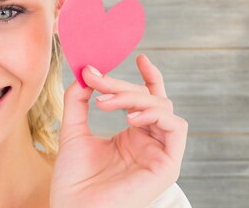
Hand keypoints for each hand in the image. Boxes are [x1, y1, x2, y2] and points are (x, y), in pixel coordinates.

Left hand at [50, 54, 187, 207]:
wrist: (73, 207)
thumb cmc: (73, 179)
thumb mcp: (72, 131)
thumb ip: (78, 101)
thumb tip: (85, 74)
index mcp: (131, 136)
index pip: (147, 100)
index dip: (148, 77)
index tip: (140, 56)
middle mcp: (148, 143)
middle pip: (149, 99)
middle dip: (121, 84)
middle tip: (95, 78)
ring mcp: (159, 153)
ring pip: (163, 107)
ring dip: (134, 97)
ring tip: (106, 102)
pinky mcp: (168, 165)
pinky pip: (175, 127)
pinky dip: (155, 114)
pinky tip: (129, 117)